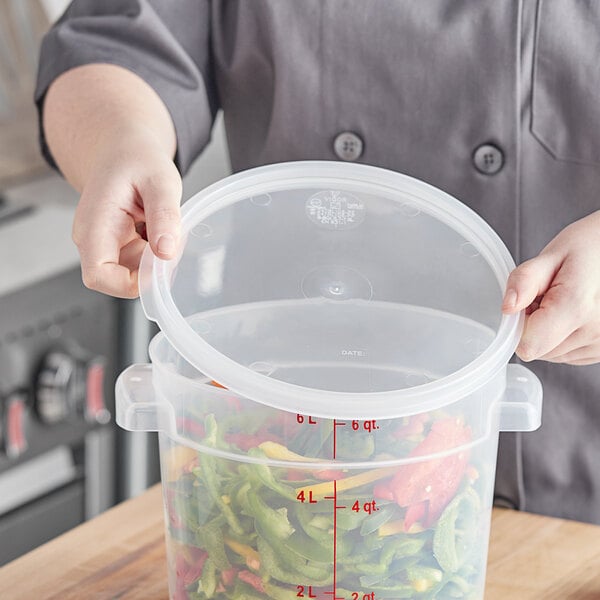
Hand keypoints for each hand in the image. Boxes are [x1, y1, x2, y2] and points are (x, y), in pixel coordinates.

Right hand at [72, 132, 181, 297]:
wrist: (124, 149)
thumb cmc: (136, 159)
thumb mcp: (161, 181)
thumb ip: (164, 216)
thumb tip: (167, 252)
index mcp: (94, 225)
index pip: (99, 275)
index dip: (131, 283)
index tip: (160, 267)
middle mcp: (93, 240)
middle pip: (118, 281)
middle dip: (150, 272)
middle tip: (172, 241)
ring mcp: (104, 246)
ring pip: (133, 275)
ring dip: (156, 262)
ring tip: (166, 229)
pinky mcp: (117, 247)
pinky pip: (139, 265)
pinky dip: (156, 255)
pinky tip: (160, 231)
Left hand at [502, 211, 599, 364]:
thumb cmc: (590, 248)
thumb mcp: (552, 254)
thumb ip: (524, 280)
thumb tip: (508, 308)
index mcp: (577, 306)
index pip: (529, 345)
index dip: (520, 325)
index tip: (528, 304)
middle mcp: (595, 331)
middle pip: (540, 351)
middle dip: (535, 326)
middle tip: (548, 297)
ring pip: (554, 355)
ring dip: (550, 333)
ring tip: (564, 302)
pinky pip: (571, 355)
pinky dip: (565, 338)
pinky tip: (575, 314)